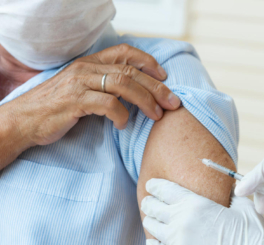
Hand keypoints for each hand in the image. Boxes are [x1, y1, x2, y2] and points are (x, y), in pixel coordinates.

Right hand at [5, 44, 179, 145]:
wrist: (24, 120)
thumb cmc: (56, 107)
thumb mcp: (81, 89)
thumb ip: (103, 86)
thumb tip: (132, 93)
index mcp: (89, 63)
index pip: (124, 52)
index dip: (147, 61)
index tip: (163, 76)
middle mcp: (86, 69)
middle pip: (130, 71)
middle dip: (156, 87)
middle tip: (172, 102)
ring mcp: (79, 84)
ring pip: (123, 84)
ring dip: (145, 100)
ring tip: (156, 115)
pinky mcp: (74, 102)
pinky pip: (107, 104)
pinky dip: (121, 116)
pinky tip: (124, 126)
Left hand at [141, 179, 263, 244]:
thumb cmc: (251, 235)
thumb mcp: (243, 208)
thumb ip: (232, 195)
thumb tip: (231, 187)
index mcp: (195, 205)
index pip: (164, 189)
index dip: (155, 185)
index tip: (151, 185)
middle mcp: (181, 221)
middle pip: (153, 207)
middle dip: (149, 202)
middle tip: (148, 201)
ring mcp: (177, 241)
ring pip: (152, 227)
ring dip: (151, 221)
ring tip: (152, 219)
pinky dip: (153, 241)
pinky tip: (154, 239)